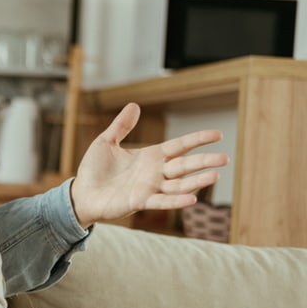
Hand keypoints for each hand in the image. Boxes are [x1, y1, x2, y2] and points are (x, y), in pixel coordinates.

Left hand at [69, 103, 228, 227]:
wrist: (81, 193)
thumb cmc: (93, 170)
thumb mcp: (105, 142)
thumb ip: (121, 126)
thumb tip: (134, 105)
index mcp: (150, 156)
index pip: (180, 145)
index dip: (198, 139)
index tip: (218, 134)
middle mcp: (155, 172)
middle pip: (185, 165)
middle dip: (205, 161)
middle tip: (225, 158)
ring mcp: (150, 187)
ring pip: (179, 184)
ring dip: (197, 181)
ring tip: (215, 176)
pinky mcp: (140, 201)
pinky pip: (162, 201)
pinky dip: (176, 200)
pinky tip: (192, 199)